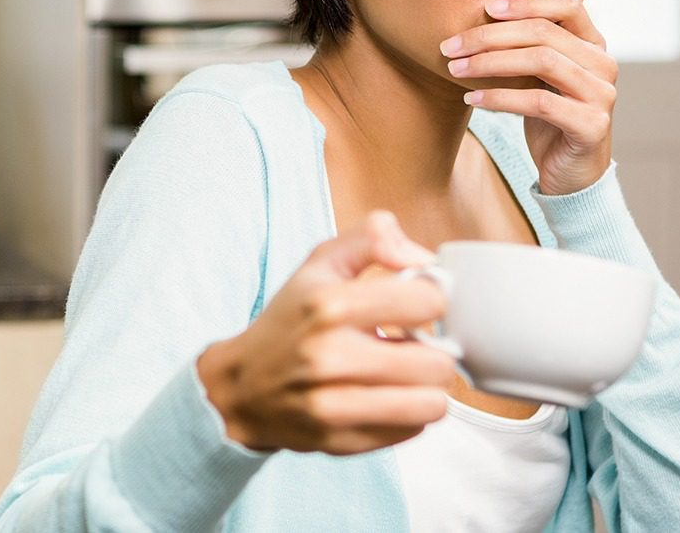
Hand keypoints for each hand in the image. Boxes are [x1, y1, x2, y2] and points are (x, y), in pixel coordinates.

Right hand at [196, 211, 453, 454]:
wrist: (241, 387)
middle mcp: (330, 357)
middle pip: (438, 361)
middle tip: (413, 343)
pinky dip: (410, 414)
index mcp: (330, 304)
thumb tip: (424, 259)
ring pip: (432, 404)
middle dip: (435, 349)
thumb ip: (374, 237)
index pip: (428, 301)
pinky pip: (413, 432)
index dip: (432, 299)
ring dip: (428, 387)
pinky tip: (388, 396)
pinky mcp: (340, 442)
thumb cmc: (291, 320)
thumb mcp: (322, 261)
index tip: (417, 304)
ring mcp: (334, 406)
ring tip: (406, 373)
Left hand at [442, 0, 617, 195]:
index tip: (487, 7)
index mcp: (594, 45)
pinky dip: (501, 98)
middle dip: (491, 36)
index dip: (527, 1)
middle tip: (451, 45)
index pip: (566, 4)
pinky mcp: (592, 125)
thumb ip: (529, 45)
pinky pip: (539, 102)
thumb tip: (484, 11)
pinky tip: (473, 98)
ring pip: (542, 61)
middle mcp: (604, 64)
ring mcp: (602, 95)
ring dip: (490, 63)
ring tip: (456, 69)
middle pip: (545, 33)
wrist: (571, 175)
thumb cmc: (550, 118)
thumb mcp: (540, 76)